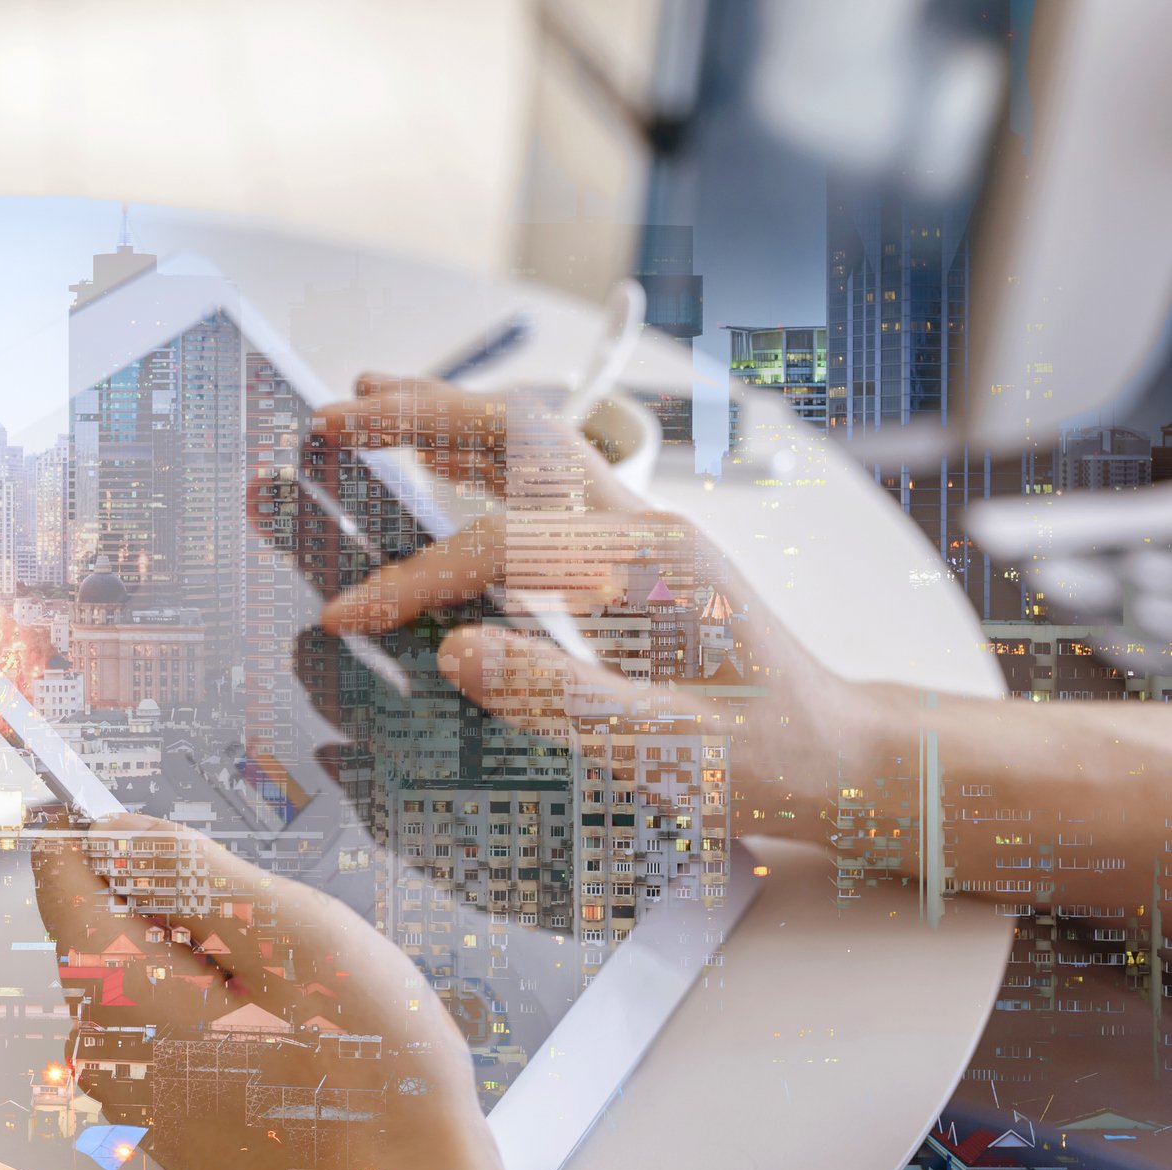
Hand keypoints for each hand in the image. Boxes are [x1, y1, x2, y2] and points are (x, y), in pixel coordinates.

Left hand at [30, 812, 547, 1169]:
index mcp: (117, 1000)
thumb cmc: (376, 1090)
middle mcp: (104, 1057)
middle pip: (111, 928)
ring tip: (306, 1003)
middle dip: (188, 907)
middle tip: (285, 942)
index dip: (115, 833)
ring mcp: (137, 1101)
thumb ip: (190, 869)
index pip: (61, 877)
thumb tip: (117, 830)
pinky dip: (229, 1016)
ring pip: (154, 982)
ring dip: (217, 964)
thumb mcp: (294, 935)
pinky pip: (178, 1035)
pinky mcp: (176, 1128)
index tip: (184, 839)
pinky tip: (301, 1045)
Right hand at [306, 374, 895, 845]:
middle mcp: (644, 530)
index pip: (501, 548)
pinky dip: (481, 457)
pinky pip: (547, 480)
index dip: (414, 577)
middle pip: (521, 435)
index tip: (345, 613)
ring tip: (363, 404)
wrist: (843, 753)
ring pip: (533, 444)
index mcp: (648, 570)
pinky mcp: (634, 552)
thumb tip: (455, 652)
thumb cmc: (762, 761)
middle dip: (420, 416)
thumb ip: (559, 700)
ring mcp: (641, 533)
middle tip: (331, 418)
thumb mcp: (663, 753)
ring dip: (446, 419)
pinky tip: (435, 462)